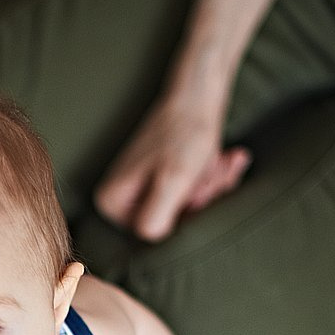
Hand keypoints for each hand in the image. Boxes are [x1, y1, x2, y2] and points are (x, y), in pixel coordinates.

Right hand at [94, 94, 250, 240]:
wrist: (199, 96)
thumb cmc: (186, 133)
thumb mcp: (173, 179)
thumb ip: (156, 216)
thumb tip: (149, 239)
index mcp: (110, 202)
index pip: (154, 233)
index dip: (185, 215)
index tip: (201, 190)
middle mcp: (118, 199)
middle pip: (170, 221)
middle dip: (202, 200)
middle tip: (217, 172)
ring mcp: (139, 189)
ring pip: (184, 210)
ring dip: (211, 188)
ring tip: (222, 162)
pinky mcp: (157, 180)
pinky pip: (188, 196)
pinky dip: (210, 181)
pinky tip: (224, 160)